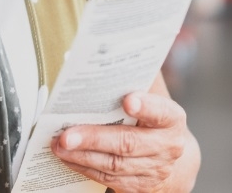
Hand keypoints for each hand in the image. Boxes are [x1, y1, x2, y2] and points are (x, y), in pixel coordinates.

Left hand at [51, 91, 194, 192]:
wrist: (170, 157)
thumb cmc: (153, 118)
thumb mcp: (153, 95)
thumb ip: (140, 77)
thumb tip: (113, 52)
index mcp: (172, 119)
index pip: (161, 112)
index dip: (146, 107)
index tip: (127, 100)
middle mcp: (166, 146)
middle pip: (128, 143)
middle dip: (94, 138)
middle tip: (67, 133)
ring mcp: (153, 169)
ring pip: (114, 164)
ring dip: (82, 155)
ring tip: (59, 144)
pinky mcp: (138, 185)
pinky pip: (107, 177)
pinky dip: (84, 167)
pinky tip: (67, 157)